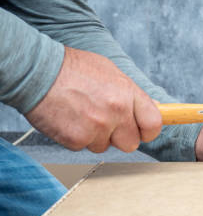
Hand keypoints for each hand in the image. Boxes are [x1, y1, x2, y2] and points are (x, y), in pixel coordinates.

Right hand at [26, 46, 161, 152]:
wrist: (36, 71)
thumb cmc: (73, 69)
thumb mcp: (110, 72)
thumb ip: (131, 93)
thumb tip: (152, 107)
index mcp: (127, 93)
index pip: (153, 124)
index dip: (148, 131)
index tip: (142, 130)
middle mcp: (116, 112)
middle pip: (131, 143)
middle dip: (120, 137)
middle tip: (106, 123)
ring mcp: (97, 127)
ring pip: (105, 146)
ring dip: (95, 136)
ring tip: (81, 114)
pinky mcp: (77, 139)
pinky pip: (84, 146)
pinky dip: (76, 136)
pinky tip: (69, 118)